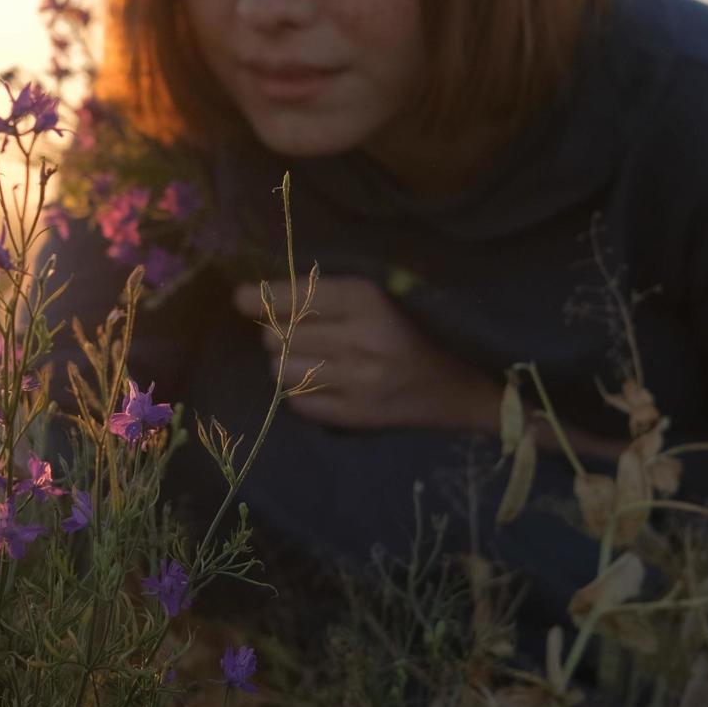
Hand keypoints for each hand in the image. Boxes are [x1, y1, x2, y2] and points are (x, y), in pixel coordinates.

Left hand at [231, 276, 635, 461]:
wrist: (467, 388)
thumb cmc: (420, 329)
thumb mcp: (382, 294)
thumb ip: (326, 290)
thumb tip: (254, 296)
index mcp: (370, 299)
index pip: (293, 296)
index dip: (258, 297)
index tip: (241, 297)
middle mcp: (363, 340)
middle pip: (278, 335)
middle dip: (275, 331)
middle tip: (291, 331)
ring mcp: (359, 383)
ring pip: (282, 371)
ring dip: (284, 363)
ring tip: (306, 358)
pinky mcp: (358, 417)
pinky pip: (298, 403)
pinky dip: (299, 392)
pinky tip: (321, 383)